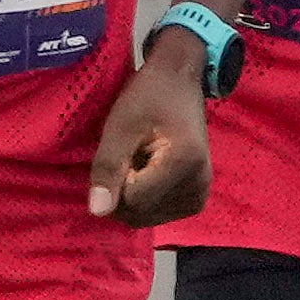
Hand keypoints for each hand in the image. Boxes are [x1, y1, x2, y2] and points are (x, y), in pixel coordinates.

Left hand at [91, 51, 212, 228]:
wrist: (179, 82)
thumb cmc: (147, 97)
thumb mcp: (119, 128)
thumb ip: (107, 169)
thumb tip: (97, 213)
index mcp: (185, 164)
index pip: (133, 201)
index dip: (116, 178)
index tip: (125, 149)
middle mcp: (200, 186)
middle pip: (140, 214)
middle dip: (122, 190)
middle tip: (131, 154)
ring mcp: (201, 195)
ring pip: (146, 217)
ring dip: (133, 193)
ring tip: (142, 158)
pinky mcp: (197, 200)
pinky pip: (158, 213)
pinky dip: (145, 196)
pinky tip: (150, 170)